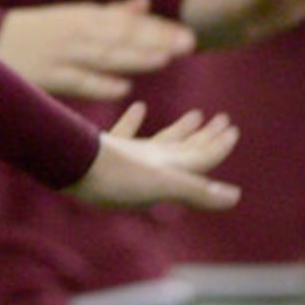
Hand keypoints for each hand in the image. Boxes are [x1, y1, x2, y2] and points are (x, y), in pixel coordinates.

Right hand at [0, 0, 196, 101]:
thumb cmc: (34, 33)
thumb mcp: (72, 17)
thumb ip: (111, 13)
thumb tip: (145, 3)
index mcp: (82, 17)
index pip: (127, 23)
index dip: (157, 30)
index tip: (187, 36)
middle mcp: (74, 32)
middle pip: (121, 37)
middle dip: (155, 40)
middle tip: (188, 45)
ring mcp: (60, 55)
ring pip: (103, 56)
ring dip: (135, 57)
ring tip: (164, 59)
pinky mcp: (46, 77)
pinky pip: (76, 81)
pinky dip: (99, 84)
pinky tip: (123, 88)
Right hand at [66, 102, 240, 212]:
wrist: (68, 169)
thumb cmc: (115, 176)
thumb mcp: (160, 182)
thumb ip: (196, 190)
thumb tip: (235, 198)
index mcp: (167, 175)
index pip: (202, 160)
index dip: (220, 146)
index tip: (233, 128)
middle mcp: (152, 170)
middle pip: (188, 153)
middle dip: (207, 138)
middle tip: (224, 119)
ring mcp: (130, 161)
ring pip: (162, 144)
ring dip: (181, 130)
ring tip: (196, 114)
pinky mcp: (108, 153)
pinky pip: (126, 135)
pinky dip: (135, 121)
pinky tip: (138, 106)